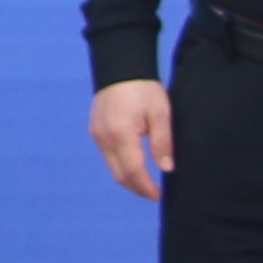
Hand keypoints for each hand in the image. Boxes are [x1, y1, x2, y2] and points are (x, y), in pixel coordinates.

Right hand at [90, 79, 175, 200]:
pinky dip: (120, 166)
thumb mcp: (160, 113)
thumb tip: (167, 169)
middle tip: (154, 194)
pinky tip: (134, 165)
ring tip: (146, 183)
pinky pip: (107, 157)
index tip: (159, 196)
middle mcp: (105, 138)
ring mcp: (97, 135)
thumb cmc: (144, 88)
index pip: (133, 172)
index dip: (146, 188)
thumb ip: (163, 142)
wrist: (120, 65)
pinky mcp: (95, 131)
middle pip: (119, 175)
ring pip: (112, 168)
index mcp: (121, 135)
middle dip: (137, 188)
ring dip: (128, 179)